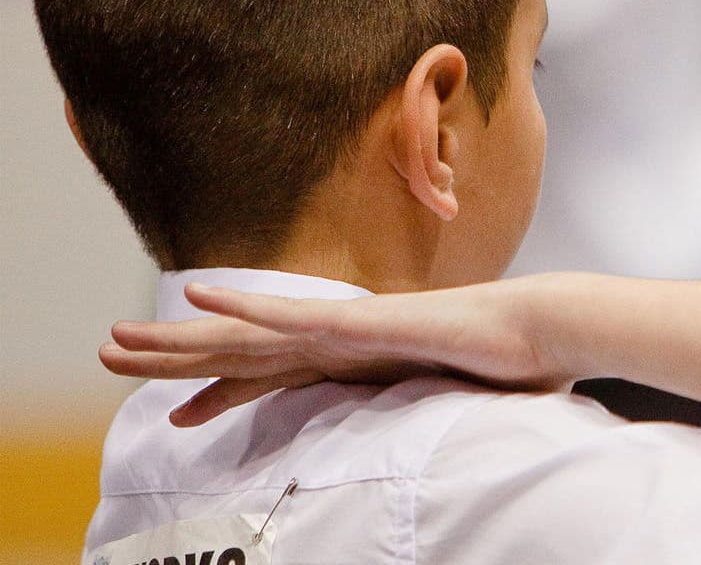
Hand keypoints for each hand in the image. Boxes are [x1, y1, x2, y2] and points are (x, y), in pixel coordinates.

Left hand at [98, 275, 570, 427]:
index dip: (222, 393)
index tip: (179, 415)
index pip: (276, 381)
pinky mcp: (363, 322)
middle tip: (112, 357)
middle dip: (175, 359)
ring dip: (183, 335)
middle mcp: (343, 340)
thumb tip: (443, 446)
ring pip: (249, 335)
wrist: (543, 332)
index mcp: (360, 361)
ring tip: (125, 336)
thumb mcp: (457, 407)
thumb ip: (432, 418)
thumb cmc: (515, 365)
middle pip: (244, 354)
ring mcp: (350, 328)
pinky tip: (201, 298)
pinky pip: (292, 317)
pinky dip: (244, 308)